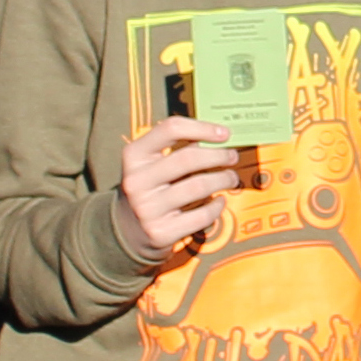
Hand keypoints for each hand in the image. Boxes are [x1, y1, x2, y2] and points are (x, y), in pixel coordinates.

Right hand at [113, 114, 239, 254]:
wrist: (128, 230)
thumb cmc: (149, 188)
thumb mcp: (151, 164)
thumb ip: (177, 148)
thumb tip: (219, 137)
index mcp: (134, 156)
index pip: (170, 129)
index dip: (202, 128)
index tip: (224, 133)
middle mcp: (137, 181)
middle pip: (188, 158)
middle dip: (219, 155)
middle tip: (233, 156)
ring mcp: (147, 208)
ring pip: (199, 186)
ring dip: (223, 179)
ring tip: (230, 177)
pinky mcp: (160, 232)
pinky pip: (201, 215)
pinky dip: (217, 206)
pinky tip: (220, 200)